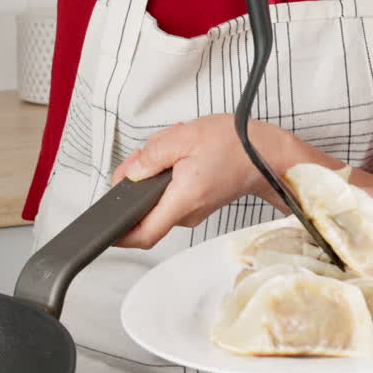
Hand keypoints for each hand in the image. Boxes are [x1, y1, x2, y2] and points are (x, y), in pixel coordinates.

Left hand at [110, 115, 285, 247]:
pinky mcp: (199, 202)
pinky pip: (173, 194)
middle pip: (146, 209)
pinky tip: (180, 155)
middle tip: (143, 156)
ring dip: (154, 174)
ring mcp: (195, 210)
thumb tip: (132, 173)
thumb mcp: (185, 137)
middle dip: (137, 182)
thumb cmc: (235, 145)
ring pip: (159, 198)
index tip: (105, 227)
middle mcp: (188, 212)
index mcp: (182, 199)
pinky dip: (168, 175)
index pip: (144, 233)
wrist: (267, 153)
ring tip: (170, 149)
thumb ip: (152, 155)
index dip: (120, 235)